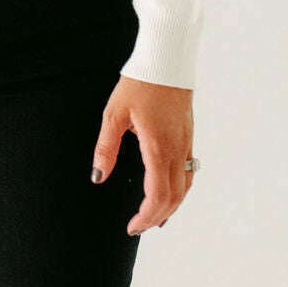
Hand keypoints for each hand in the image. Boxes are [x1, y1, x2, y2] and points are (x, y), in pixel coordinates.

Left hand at [91, 76, 194, 234]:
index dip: (146, 217)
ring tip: (154, 217)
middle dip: (157, 217)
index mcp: (158, 148)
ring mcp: (186, 143)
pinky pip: (189, 172)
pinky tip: (169, 190)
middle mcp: (177, 150)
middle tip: (139, 227)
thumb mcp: (114, 115)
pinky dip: (180, 189)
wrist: (166, 60)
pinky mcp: (188, 136)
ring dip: (171, 206)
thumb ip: (106, 148)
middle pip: (174, 197)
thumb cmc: (140, 84)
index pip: (157, 196)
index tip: (132, 226)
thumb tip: (98, 176)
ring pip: (186, 187)